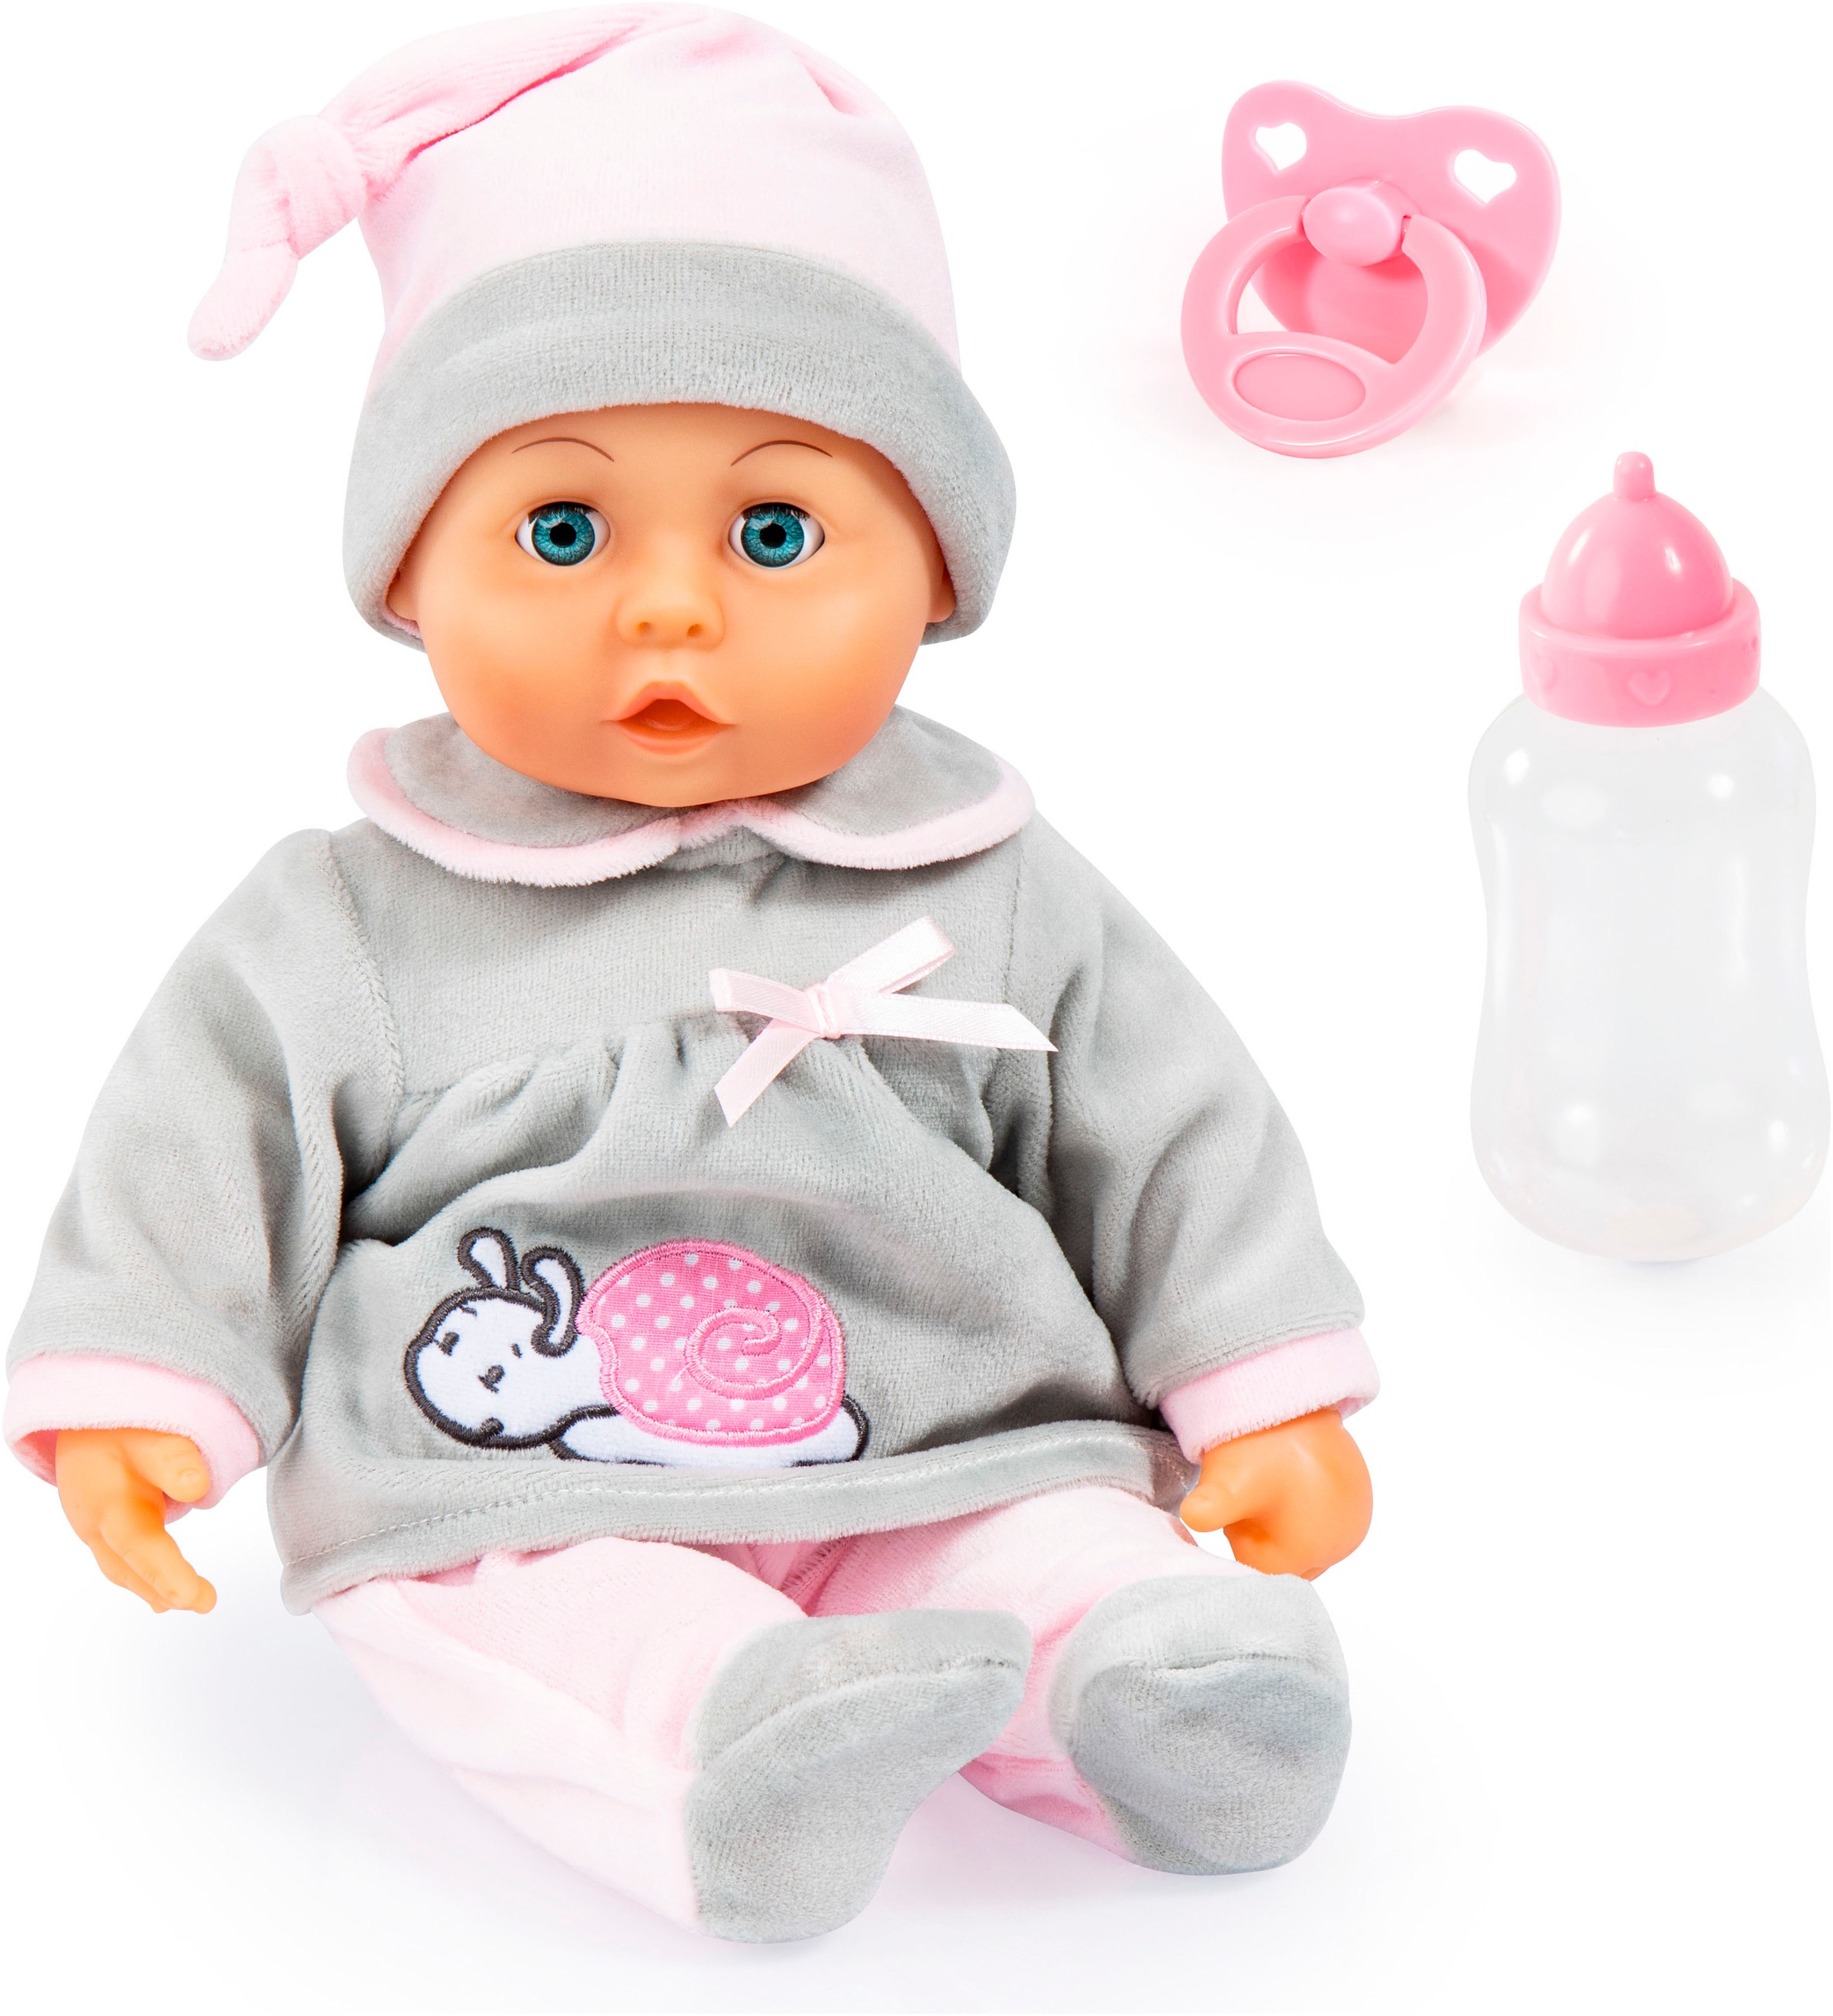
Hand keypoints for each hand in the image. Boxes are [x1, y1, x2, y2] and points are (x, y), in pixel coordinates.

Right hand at [55, 1429, 217, 1612]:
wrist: (81, 1420)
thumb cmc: (121, 1424)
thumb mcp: (148, 1431)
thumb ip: (172, 1458)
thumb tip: (197, 1488)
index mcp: (105, 1500)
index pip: (137, 1543)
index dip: (165, 1573)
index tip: (193, 1596)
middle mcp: (94, 1522)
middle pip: (128, 1563)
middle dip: (166, 1586)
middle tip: (206, 1602)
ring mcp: (93, 1528)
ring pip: (122, 1567)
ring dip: (156, 1587)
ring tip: (194, 1599)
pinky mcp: (102, 1528)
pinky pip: (122, 1560)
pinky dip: (146, 1577)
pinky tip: (166, 1596)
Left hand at [1178, 1408, 1371, 1578]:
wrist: (1292, 1398)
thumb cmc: (1257, 1446)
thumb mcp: (1227, 1482)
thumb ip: (1209, 1509)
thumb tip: (1193, 1516)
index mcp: (1312, 1554)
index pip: (1260, 1568)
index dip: (1238, 1535)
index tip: (1235, 1502)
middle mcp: (1343, 1544)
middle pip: (1285, 1556)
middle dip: (1262, 1531)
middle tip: (1252, 1490)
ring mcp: (1354, 1520)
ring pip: (1301, 1536)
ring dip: (1280, 1516)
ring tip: (1269, 1477)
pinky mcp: (1357, 1497)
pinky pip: (1319, 1514)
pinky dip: (1300, 1501)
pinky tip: (1286, 1471)